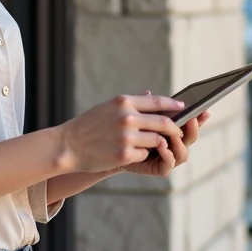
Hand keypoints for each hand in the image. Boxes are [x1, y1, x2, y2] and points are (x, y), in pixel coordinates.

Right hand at [57, 94, 185, 173]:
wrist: (67, 145)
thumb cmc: (88, 126)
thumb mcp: (108, 107)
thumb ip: (131, 103)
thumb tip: (153, 95)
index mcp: (124, 102)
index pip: (157, 102)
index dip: (174, 105)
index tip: (184, 108)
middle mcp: (127, 117)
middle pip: (164, 122)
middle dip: (175, 129)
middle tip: (179, 132)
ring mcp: (126, 136)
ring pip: (157, 140)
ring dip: (157, 144)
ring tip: (151, 145)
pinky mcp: (124, 154)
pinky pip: (144, 155)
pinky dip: (142, 155)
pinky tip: (130, 154)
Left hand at [116, 92, 210, 177]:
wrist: (109, 150)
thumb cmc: (123, 131)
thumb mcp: (133, 117)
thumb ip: (141, 108)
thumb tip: (148, 92)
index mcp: (170, 130)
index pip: (188, 124)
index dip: (198, 118)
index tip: (204, 109)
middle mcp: (172, 145)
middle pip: (190, 138)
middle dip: (193, 129)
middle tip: (192, 119)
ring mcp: (166, 158)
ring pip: (183, 154)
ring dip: (181, 143)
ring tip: (176, 135)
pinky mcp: (158, 169)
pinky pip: (168, 165)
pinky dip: (168, 155)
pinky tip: (163, 146)